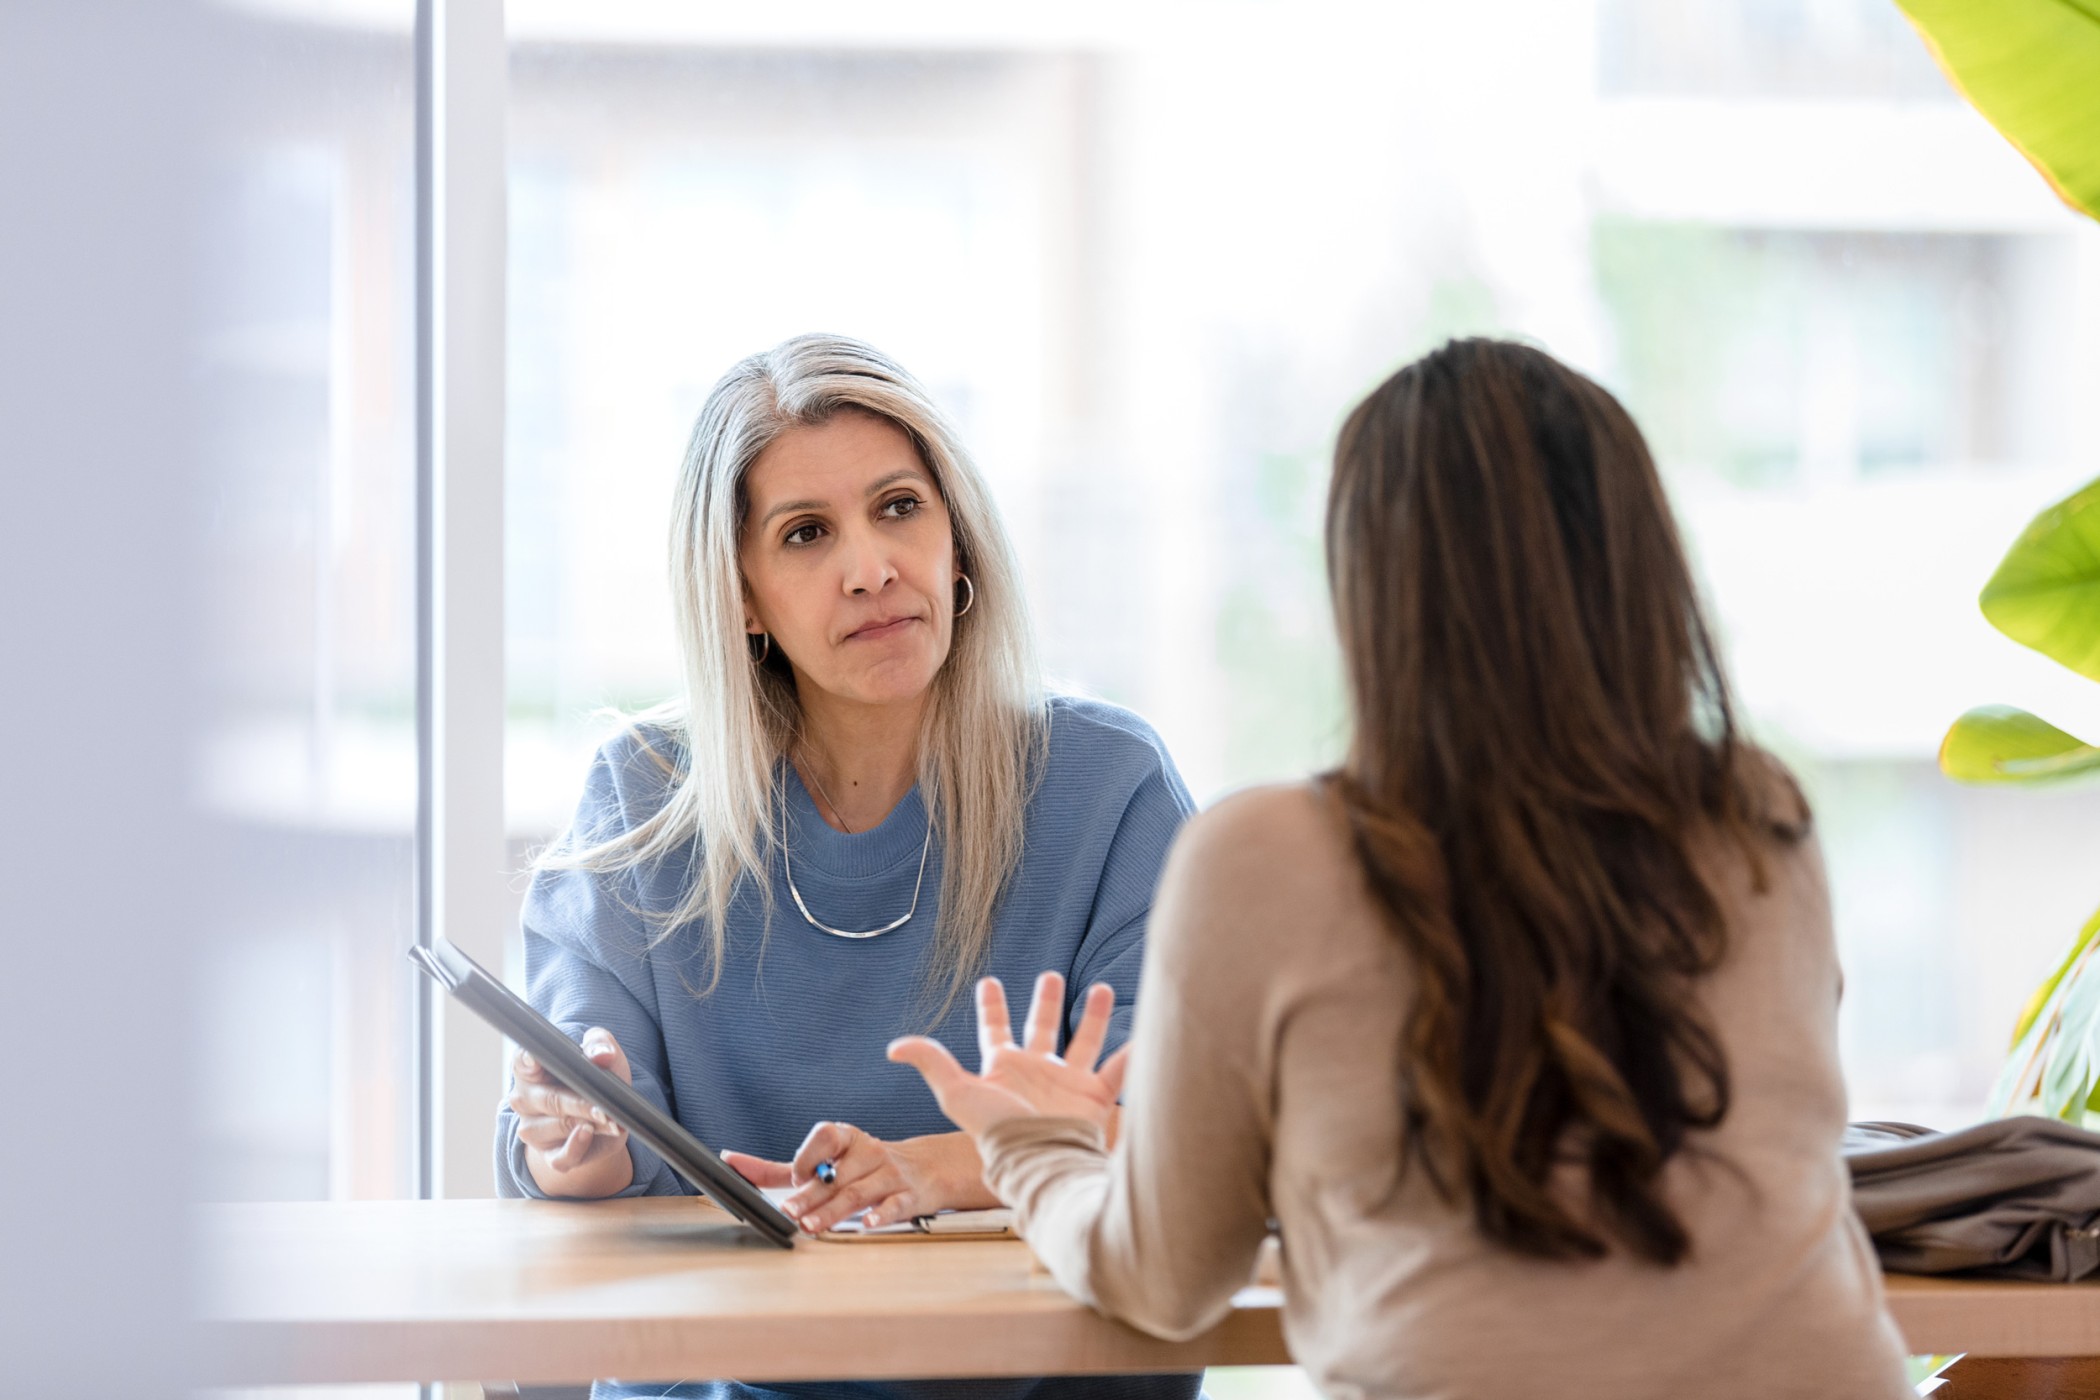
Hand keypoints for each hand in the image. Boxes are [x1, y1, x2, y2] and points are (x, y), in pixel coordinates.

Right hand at [509, 1027, 634, 1197]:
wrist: (607, 1116)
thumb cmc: (596, 1078)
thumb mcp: (603, 1054)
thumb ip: (600, 1044)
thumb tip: (600, 1054)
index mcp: (531, 1070)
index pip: (522, 1062)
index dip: (528, 1060)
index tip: (536, 1060)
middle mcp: (525, 1100)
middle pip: (548, 1100)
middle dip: (578, 1102)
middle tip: (602, 1106)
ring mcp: (534, 1130)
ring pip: (557, 1127)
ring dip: (586, 1123)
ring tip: (608, 1119)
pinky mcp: (550, 1155)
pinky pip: (560, 1157)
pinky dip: (576, 1148)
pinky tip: (589, 1135)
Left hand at [724, 1125, 994, 1233]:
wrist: (926, 1168)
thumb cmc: (866, 1165)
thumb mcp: (827, 1160)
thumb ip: (780, 1167)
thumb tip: (731, 1162)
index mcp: (846, 1138)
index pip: (825, 1136)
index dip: (808, 1155)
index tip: (795, 1177)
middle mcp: (869, 1151)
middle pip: (836, 1175)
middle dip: (811, 1194)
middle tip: (789, 1211)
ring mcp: (890, 1174)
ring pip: (859, 1193)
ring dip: (833, 1211)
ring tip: (811, 1227)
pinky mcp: (909, 1196)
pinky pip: (895, 1205)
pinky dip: (881, 1215)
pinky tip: (866, 1226)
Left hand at [887, 971, 1128, 1137]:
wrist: (1040, 1159)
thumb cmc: (997, 1131)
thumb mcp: (958, 1094)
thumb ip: (931, 1064)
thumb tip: (894, 1047)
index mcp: (1004, 1068)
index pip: (996, 1030)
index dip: (992, 1007)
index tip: (988, 982)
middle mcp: (1037, 1072)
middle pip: (1042, 1028)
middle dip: (1045, 1002)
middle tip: (1049, 975)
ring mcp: (1067, 1084)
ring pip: (1083, 1041)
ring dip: (1092, 1015)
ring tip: (1101, 988)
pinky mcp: (1094, 1099)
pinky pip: (1117, 1072)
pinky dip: (1133, 1055)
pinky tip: (1144, 1038)